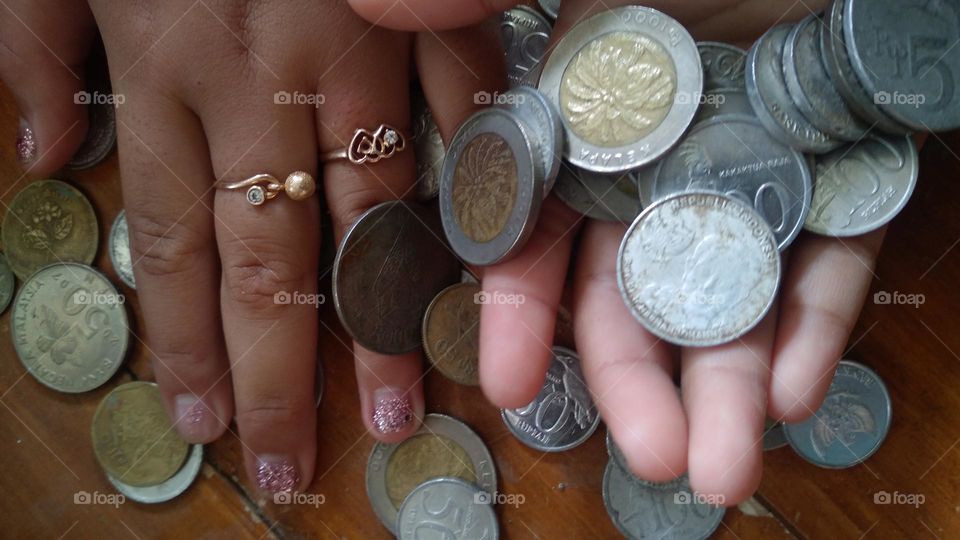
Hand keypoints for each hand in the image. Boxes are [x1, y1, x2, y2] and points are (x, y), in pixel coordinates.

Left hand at [1, 0, 502, 492]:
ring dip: (385, 312)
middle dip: (285, 367)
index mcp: (165, 67)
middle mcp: (263, 82)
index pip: (176, 245)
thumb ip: (31, 53)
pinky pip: (456, 110)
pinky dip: (472, 186)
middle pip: (271, 256)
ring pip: (372, 209)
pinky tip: (485, 266)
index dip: (190, 344)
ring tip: (396, 400)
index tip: (210, 423)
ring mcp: (354, 55)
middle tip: (302, 456)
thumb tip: (41, 164)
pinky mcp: (417, 18)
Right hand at [353, 0, 881, 504]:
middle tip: (652, 461)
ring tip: (726, 469)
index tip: (503, 381)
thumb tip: (380, 6)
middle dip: (639, 385)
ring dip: (731, 388)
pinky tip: (799, 392)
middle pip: (639, 295)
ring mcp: (751, 186)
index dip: (517, 310)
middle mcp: (661, 172)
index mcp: (591, 131)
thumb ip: (484, 1)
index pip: (539, 236)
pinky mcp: (840, 183)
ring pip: (733, 300)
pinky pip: (826, 261)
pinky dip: (816, 324)